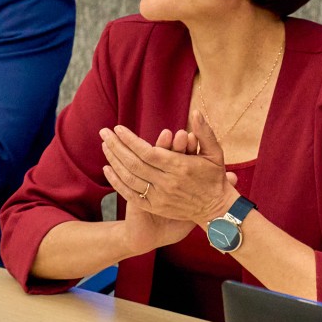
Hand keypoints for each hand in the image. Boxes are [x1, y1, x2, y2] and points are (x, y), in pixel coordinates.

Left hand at [100, 114, 239, 231]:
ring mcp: (160, 197)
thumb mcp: (214, 153)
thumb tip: (196, 112)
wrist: (217, 209)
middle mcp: (167, 183)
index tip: (118, 129)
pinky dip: (117, 182)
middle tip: (104, 132)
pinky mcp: (155, 207)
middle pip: (134, 163)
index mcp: (179, 167)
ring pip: (129, 178)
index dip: (130, 140)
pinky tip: (107, 169)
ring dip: (114, 161)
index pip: (147, 152)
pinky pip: (131, 194)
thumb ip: (204, 132)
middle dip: (116, 146)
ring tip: (105, 146)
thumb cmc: (215, 178)